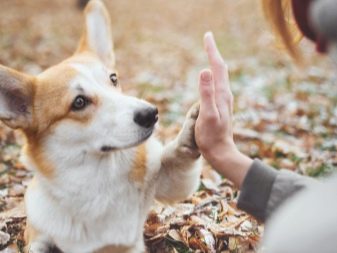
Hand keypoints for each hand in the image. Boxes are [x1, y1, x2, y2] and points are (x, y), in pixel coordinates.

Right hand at [195, 32, 252, 187]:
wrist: (221, 152)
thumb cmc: (211, 137)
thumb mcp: (206, 115)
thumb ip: (206, 93)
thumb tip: (205, 70)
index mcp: (222, 94)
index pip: (217, 66)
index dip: (212, 50)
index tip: (207, 36)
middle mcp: (225, 94)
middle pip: (221, 68)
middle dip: (214, 52)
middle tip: (208, 39)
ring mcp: (224, 100)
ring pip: (220, 76)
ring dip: (215, 62)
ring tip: (210, 52)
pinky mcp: (220, 106)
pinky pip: (217, 84)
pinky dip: (214, 74)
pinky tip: (211, 77)